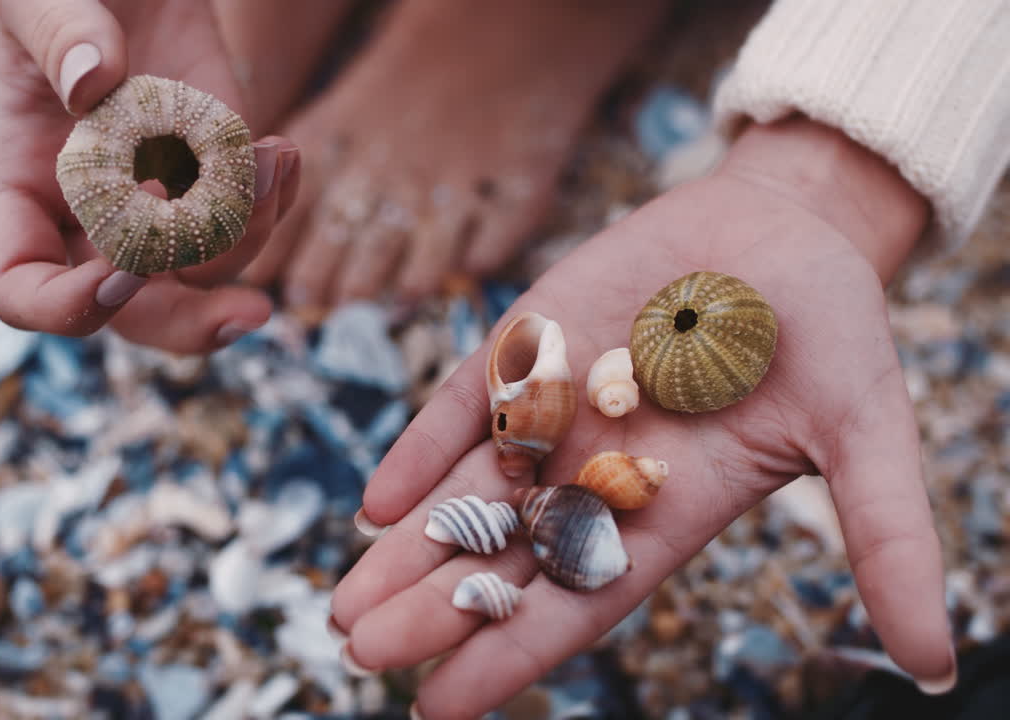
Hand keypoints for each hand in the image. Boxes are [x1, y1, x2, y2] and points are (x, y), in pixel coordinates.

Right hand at [0, 0, 300, 351]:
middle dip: (190, 324)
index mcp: (20, 187)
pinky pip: (247, 223)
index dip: (64, 304)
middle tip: (250, 312)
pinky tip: (282, 153)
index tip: (124, 269)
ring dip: (251, 234)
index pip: (20, 286)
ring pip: (205, 273)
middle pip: (130, 315)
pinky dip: (273, 202)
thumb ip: (56, 32)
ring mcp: (157, 203)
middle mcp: (89, 215)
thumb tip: (93, 82)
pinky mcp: (213, 178)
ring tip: (275, 157)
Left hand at [332, 117, 953, 718]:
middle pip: (501, 558)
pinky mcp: (526, 344)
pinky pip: (463, 404)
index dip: (514, 655)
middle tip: (361, 656)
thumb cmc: (832, 335)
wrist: (785, 229)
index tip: (441, 710)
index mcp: (664, 512)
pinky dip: (420, 451)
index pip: (579, 601)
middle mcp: (594, 473)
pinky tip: (374, 504)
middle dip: (434, 610)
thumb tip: (940, 664)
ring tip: (343, 610)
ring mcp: (552, 409)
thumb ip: (885, 538)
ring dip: (406, 549)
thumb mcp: (867, 434)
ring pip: (466, 493)